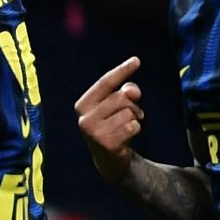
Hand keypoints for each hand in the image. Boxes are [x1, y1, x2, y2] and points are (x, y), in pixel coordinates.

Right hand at [75, 57, 145, 184]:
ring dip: (135, 119)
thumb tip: (131, 91)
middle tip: (132, 115)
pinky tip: (127, 138)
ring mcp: (93, 132)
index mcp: (83, 104)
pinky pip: (132, 126)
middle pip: (121, 97)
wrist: (110, 159)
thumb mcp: (117, 106)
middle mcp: (84, 117)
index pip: (105, 82)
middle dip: (133, 104)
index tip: (136, 60)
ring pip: (129, 112)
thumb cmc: (114, 126)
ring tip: (127, 127)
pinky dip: (135, 130)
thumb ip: (125, 92)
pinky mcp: (106, 143)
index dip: (121, 70)